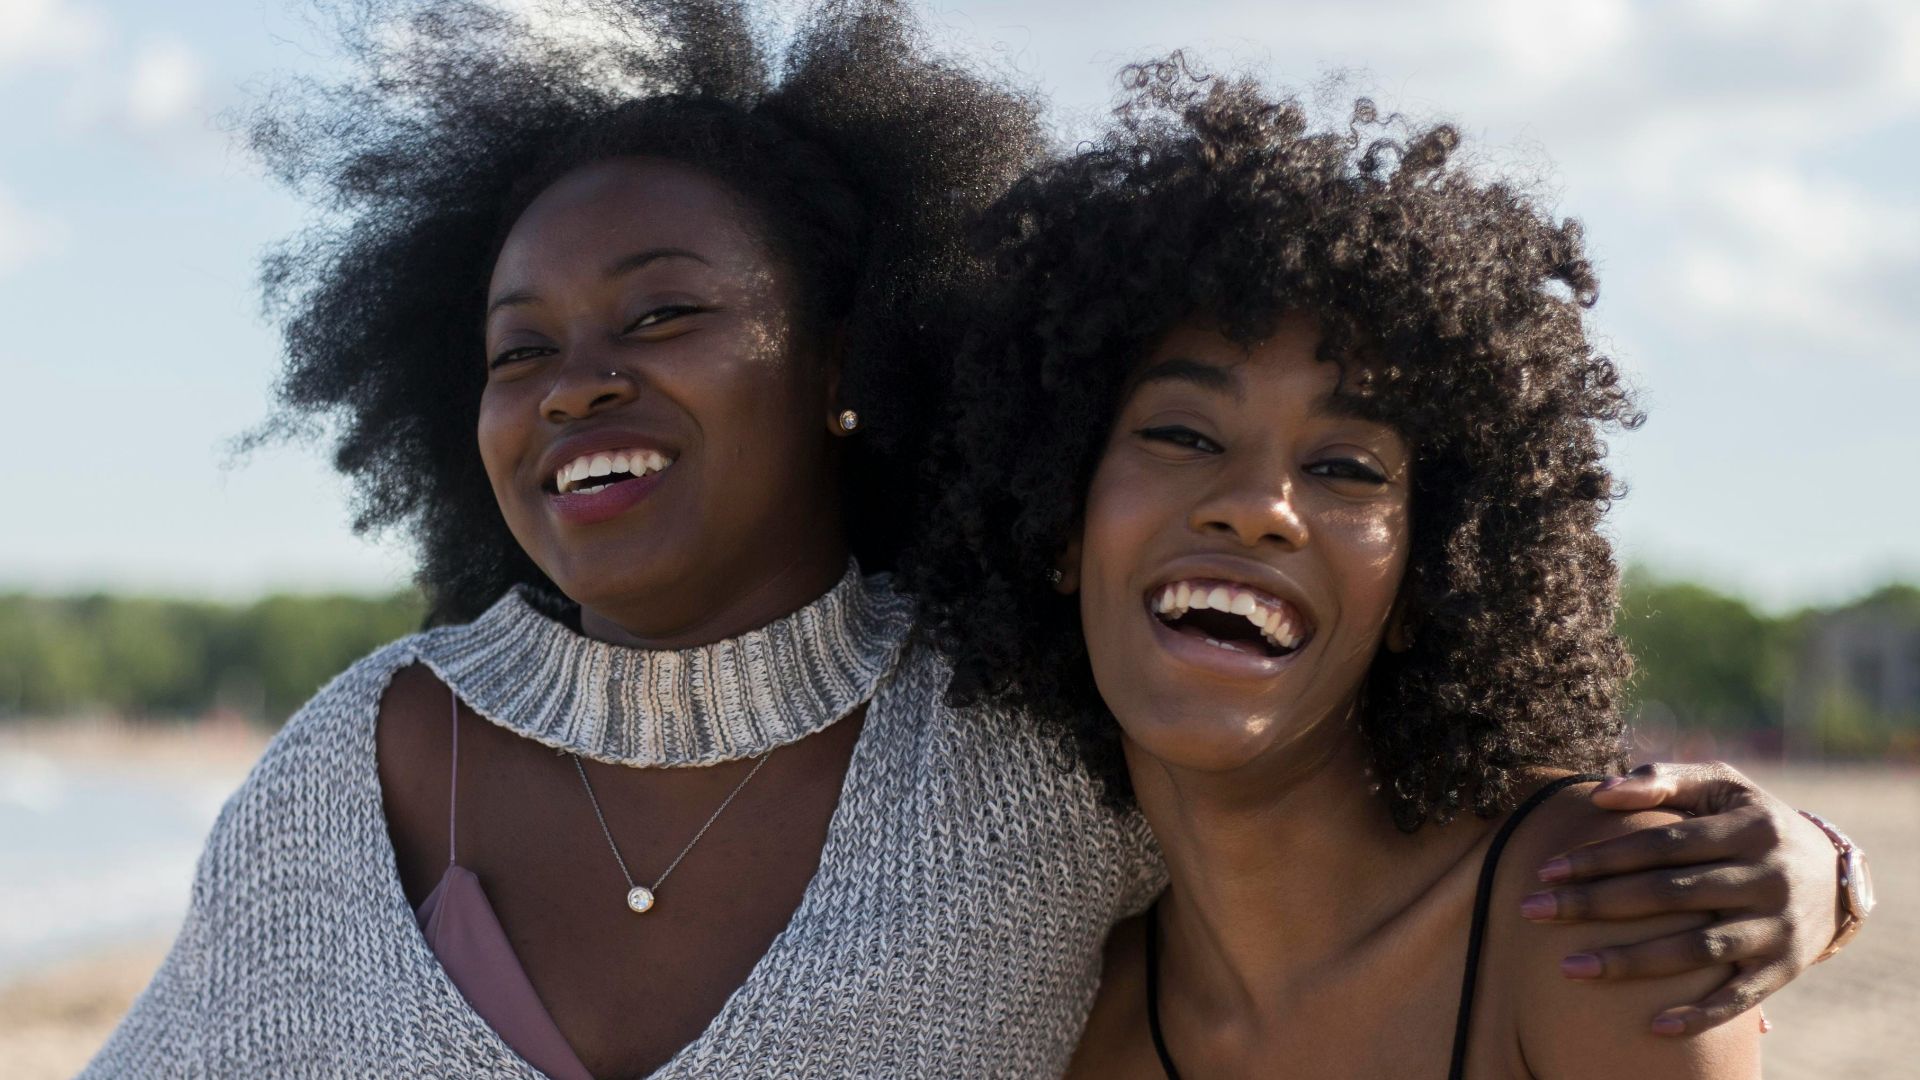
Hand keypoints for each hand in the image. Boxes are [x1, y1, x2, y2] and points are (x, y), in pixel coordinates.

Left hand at [1520, 761, 1841, 1034]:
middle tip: (1531, 911)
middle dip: (1595, 904)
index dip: (1602, 857)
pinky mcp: (1786, 968)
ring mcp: (1777, 927)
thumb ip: (1661, 779)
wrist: (1836, 875)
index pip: (1660, 843)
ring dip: (1631, 961)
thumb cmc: (1753, 821)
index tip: (1546, 871)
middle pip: (1668, 895)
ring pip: (1696, 949)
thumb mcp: (1721, 786)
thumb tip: (1600, 792)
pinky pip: (1741, 999)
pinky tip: (1654, 1026)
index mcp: (1747, 828)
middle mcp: (1765, 877)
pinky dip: (1700, 1014)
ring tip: (1568, 968)